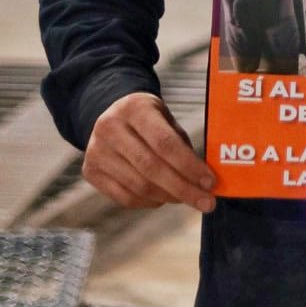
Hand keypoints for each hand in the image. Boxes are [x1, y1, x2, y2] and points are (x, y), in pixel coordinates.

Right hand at [82, 92, 216, 212]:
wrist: (111, 114)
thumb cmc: (148, 118)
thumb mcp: (166, 117)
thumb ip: (182, 144)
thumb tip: (204, 179)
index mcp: (135, 108)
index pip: (164, 142)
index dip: (189, 165)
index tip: (210, 182)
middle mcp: (110, 128)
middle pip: (151, 168)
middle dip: (183, 188)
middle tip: (207, 202)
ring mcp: (96, 151)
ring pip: (138, 186)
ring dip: (168, 197)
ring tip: (189, 198)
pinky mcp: (90, 171)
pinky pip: (124, 197)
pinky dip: (149, 202)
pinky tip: (165, 198)